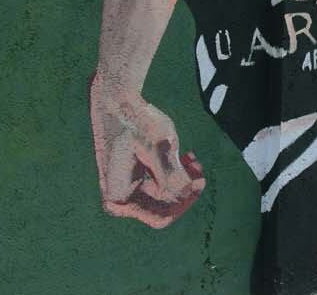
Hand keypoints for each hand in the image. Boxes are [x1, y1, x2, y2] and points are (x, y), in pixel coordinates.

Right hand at [89, 73, 204, 227]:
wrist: (117, 99)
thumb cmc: (137, 122)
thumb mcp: (159, 147)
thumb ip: (172, 175)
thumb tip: (185, 194)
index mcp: (118, 199)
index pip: (161, 218)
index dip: (185, 203)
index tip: (199, 180)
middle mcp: (119, 200)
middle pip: (165, 207)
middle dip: (185, 189)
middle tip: (199, 167)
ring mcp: (126, 190)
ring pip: (165, 196)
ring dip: (183, 180)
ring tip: (193, 159)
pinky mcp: (133, 178)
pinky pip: (160, 185)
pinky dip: (175, 173)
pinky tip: (186, 157)